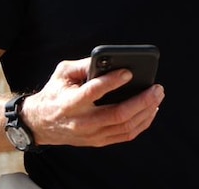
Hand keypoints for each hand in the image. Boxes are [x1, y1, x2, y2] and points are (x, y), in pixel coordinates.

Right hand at [21, 57, 163, 147]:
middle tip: (157, 87)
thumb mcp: (63, 73)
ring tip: (157, 96)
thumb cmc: (56, 92)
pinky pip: (125, 135)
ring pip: (125, 126)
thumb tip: (109, 58)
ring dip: (146, 111)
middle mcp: (82, 121)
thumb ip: (85, 64)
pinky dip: (142, 123)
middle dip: (142, 100)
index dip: (112, 81)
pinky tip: (151, 110)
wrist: (41, 124)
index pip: (93, 91)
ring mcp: (91, 134)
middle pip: (117, 114)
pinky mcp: (98, 141)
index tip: (129, 72)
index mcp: (70, 102)